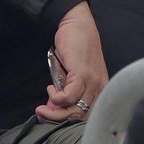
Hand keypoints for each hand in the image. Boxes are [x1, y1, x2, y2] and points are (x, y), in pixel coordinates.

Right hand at [36, 2, 109, 121]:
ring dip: (55, 111)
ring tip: (43, 105)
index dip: (67, 119)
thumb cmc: (75, 48)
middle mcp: (100, 88)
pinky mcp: (83, 74)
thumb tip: (53, 108)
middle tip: (43, 113)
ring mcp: (93, 81)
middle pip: (81, 116)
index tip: (51, 114)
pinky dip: (57, 98)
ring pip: (75, 110)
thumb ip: (65, 92)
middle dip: (58, 119)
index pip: (87, 115)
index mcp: (100, 89)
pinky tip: (51, 90)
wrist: (77, 24)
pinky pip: (69, 96)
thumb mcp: (70, 75)